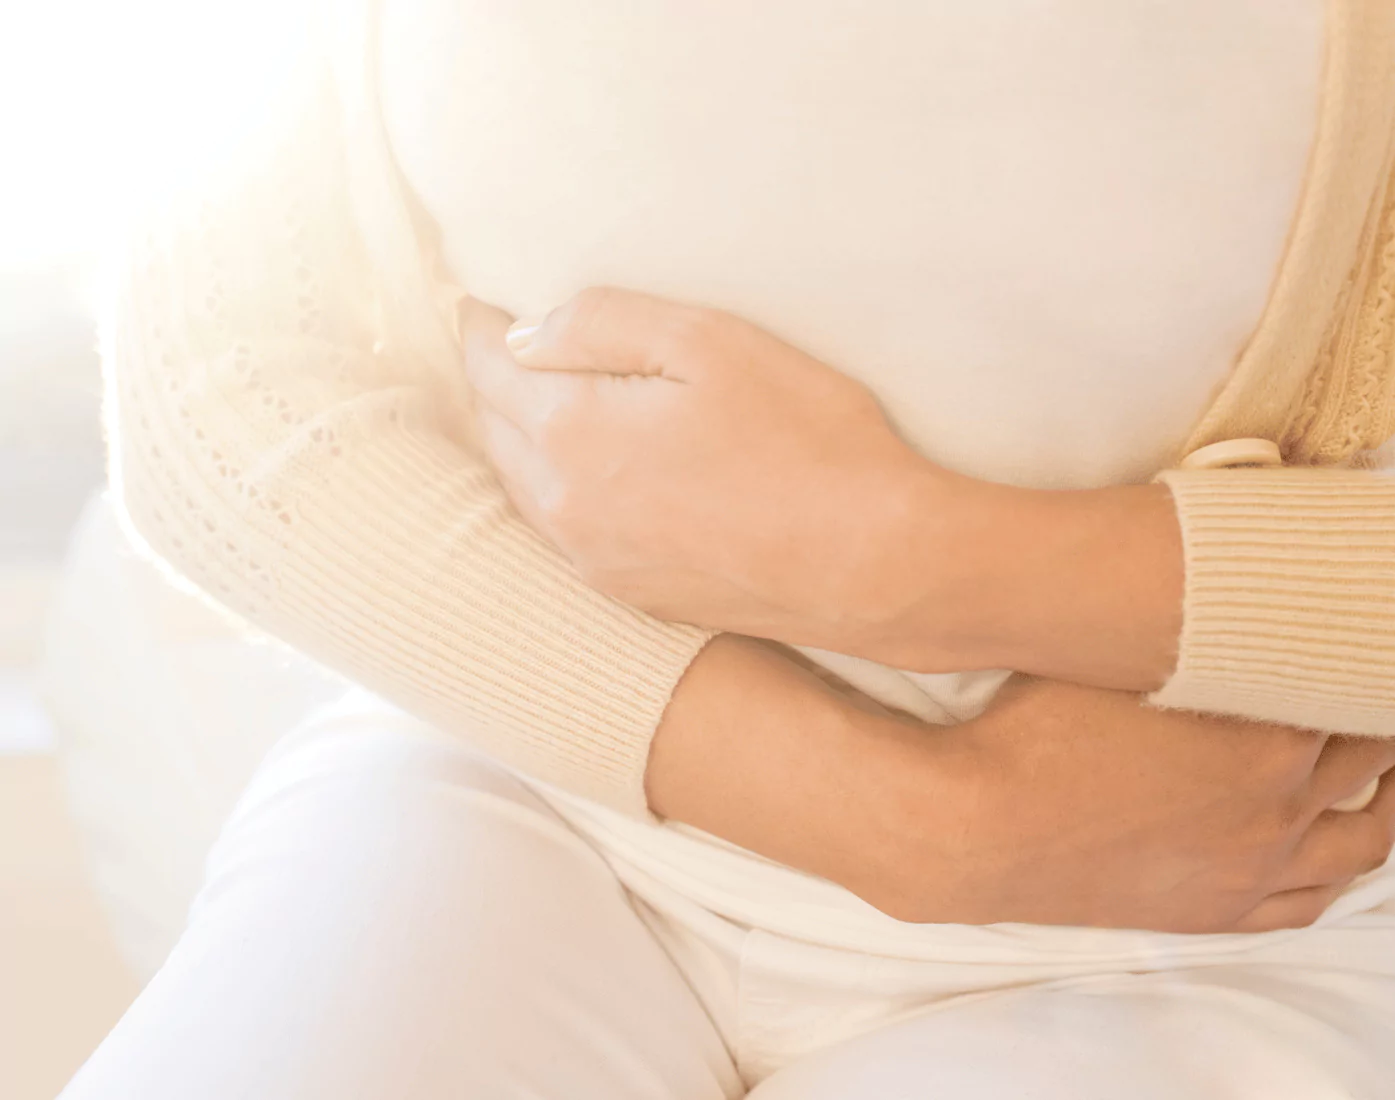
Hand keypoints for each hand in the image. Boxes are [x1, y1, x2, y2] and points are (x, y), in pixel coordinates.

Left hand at [458, 290, 1187, 690]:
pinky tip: (573, 474)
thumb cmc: (805, 438)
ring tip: (526, 399)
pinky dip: (545, 489)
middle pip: (494, 427)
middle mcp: (563, 504)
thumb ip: (601, 325)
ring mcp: (593, 558)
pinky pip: (556, 530)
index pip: (493, 367)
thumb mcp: (707, 342)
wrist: (870, 563)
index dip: (481, 327)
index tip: (475, 303)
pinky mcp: (629, 592)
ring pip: (519, 484)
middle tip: (497, 344)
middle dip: (490, 379)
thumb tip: (521, 335)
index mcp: (571, 432)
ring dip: (511, 438)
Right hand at [855, 677, 1394, 931]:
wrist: (978, 829)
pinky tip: (1334, 848)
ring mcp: (1253, 870)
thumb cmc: (1031, 734)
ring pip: (1363, 839)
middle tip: (1358, 681)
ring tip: (1382, 764)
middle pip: (1368, 754)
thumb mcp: (1110, 659)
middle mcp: (1278, 809)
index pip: (1342, 686)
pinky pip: (1311, 902)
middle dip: (1370, 714)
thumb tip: (1216, 599)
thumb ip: (1184, 637)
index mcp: (1264, 738)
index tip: (1339, 633)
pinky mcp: (1216, 911)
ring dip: (1386, 797)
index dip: (1344, 654)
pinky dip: (1339, 872)